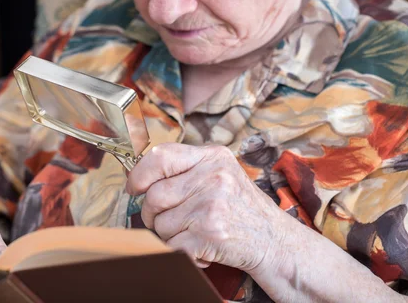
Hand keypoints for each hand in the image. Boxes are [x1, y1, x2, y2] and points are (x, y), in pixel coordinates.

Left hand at [126, 143, 285, 272]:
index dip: (139, 175)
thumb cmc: (239, 206)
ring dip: (169, 234)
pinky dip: (181, 251)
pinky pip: (172, 246)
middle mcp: (213, 178)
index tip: (134, 188)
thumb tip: (138, 177)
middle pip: (154, 196)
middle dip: (153, 214)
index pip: (160, 157)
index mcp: (212, 157)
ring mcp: (211, 207)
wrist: (274, 239)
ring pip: (160, 224)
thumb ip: (185, 168)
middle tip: (169, 220)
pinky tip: (200, 246)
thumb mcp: (220, 172)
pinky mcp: (210, 235)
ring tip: (192, 231)